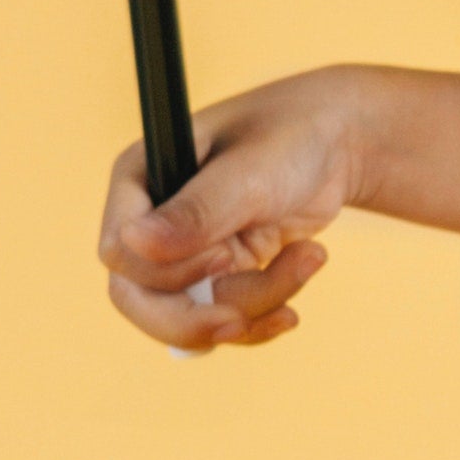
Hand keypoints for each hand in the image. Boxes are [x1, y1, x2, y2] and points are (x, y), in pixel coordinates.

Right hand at [97, 72, 363, 352]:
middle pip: (141, 301)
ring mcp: (184, 255)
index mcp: (139, 180)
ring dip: (256, 304)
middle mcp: (150, 222)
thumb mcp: (249, 172)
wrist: (338, 144)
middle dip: (197, 318)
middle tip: (244, 320)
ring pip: (194, 317)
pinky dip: (264, 317)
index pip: (121, 254)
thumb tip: (134, 244)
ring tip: (311, 257)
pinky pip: (224, 322)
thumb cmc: (290, 137)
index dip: (168, 272)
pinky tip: (299, 285)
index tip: (225, 256)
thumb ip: (197, 211)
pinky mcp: (218, 278)